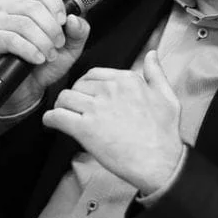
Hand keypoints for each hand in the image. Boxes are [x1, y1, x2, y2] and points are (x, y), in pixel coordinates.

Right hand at [0, 0, 92, 115]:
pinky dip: (29, 50)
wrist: (27, 91)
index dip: (55, 4)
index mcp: (28, 5)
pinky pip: (11, 38)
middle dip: (52, 29)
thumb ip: (79, 32)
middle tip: (57, 46)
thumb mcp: (70, 50)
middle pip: (34, 7)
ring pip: (24, 23)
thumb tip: (73, 19)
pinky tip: (37, 59)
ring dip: (42, 42)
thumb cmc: (44, 66)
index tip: (63, 22)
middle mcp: (10, 10)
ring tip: (48, 56)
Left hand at [42, 50, 182, 193]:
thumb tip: (151, 54)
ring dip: (61, 107)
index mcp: (127, 80)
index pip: (94, 74)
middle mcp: (109, 90)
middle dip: (74, 97)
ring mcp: (96, 109)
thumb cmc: (164, 135)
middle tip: (75, 109)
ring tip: (63, 115)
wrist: (160, 163)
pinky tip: (52, 123)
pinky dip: (50, 119)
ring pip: (64, 98)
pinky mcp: (85, 129)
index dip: (86, 86)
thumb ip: (156, 73)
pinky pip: (57, 116)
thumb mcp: (167, 97)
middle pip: (77, 85)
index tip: (87, 96)